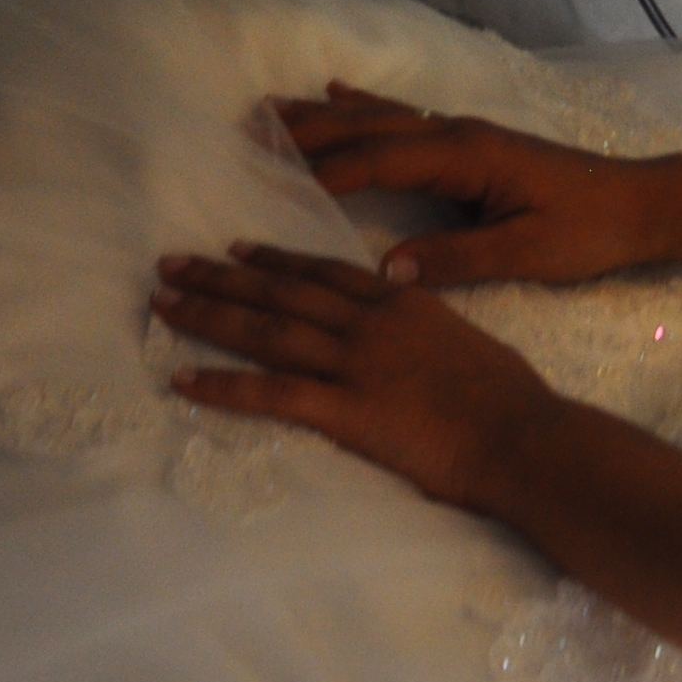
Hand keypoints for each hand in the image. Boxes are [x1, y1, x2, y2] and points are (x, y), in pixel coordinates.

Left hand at [156, 242, 558, 509]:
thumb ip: (422, 327)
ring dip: (210, 316)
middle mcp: (371, 323)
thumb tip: (403, 324)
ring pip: (268, 331)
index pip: (324, 271)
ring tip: (163, 304)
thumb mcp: (461, 339)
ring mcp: (356, 364)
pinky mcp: (346, 410)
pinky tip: (184, 380)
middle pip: (283, 293)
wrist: (517, 433)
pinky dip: (224, 386)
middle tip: (172, 264)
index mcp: (402, 302)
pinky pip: (272, 394)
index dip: (274, 259)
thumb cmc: (504, 395)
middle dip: (221, 277)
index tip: (235, 249)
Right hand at [272, 82, 662, 287]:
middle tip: (244, 132)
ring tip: (270, 111)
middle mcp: (459, 135)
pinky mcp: (473, 141)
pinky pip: (405, 117)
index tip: (266, 179)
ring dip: (326, 115)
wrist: (641, 203)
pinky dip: (366, 106)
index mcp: (468, 158)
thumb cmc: (588, 231)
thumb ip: (458, 259)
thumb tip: (387, 268)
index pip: (379, 162)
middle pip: (369, 128)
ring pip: (382, 117)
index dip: (323, 171)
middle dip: (307, 131)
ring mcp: (465, 133)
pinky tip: (339, 94)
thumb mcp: (527, 253)